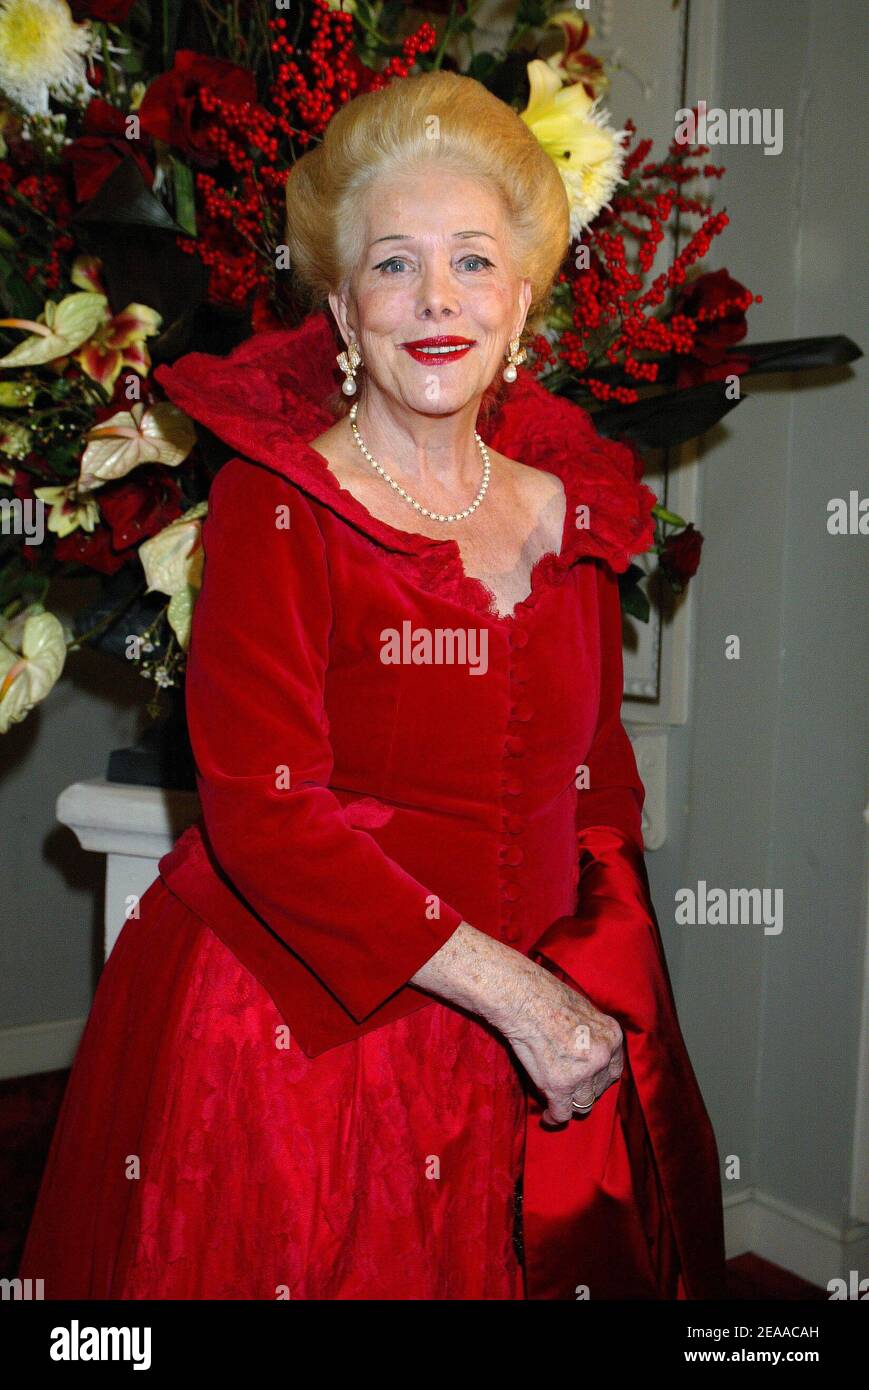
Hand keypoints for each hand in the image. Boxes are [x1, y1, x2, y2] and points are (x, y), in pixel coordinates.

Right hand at [498, 962, 623, 1125]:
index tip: (587, 1081)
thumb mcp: (583, 1011)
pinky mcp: (560, 1085)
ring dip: (570, 1103)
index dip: (599, 1078)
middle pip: (599, 1089)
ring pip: (583, 1104)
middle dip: (584, 1091)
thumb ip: (592, 1035)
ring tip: (557, 1104)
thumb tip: (586, 1051)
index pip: (614, 1070)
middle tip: (568, 1089)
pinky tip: (547, 1118)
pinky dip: (554, 1118)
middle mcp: (602, 1057)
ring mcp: (583, 1073)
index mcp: (612, 1037)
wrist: (523, 998)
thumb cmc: (546, 998)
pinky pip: (562, 1114)